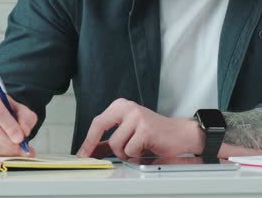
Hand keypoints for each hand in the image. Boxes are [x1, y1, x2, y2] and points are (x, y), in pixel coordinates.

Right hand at [0, 86, 37, 156]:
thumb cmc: (5, 110)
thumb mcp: (20, 109)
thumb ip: (26, 118)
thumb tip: (24, 132)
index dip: (10, 126)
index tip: (20, 137)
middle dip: (7, 141)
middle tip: (20, 146)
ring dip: (4, 149)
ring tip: (17, 149)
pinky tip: (7, 150)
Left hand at [76, 98, 203, 159]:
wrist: (180, 134)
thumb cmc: (154, 134)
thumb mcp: (128, 134)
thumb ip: (109, 141)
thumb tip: (92, 150)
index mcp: (121, 106)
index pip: (98, 122)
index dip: (88, 139)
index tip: (81, 153)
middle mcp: (128, 107)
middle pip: (100, 127)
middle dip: (94, 145)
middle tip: (89, 157)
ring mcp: (137, 117)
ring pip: (116, 144)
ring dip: (125, 153)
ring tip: (136, 149)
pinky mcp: (145, 129)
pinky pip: (130, 150)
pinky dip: (136, 155)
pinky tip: (145, 149)